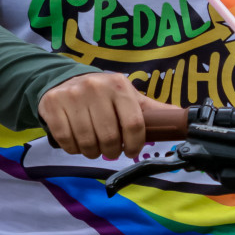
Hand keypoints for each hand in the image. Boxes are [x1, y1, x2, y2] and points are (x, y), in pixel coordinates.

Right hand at [39, 72, 155, 160]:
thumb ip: (151, 110)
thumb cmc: (101, 95)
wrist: (62, 82)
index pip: (134, 124)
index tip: (131, 151)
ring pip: (88, 142)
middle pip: (110, 137)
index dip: (135, 145)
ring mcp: (71, 96)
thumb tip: (183, 119)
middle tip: (110, 149)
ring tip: (94, 146)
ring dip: (92, 152)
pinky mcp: (51, 106)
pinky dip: (74, 149)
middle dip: (112, 151)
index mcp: (118, 86)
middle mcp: (94, 88)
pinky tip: (77, 142)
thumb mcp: (126, 97)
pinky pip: (67, 141)